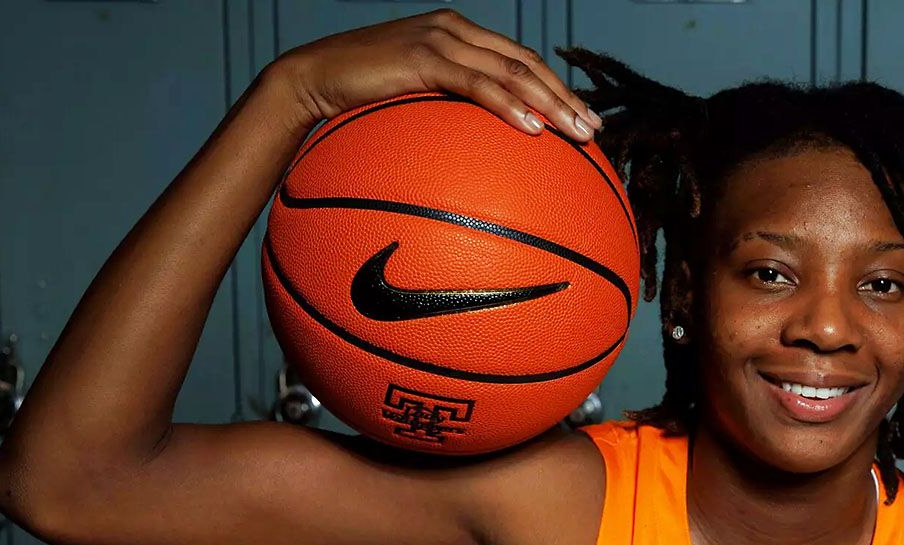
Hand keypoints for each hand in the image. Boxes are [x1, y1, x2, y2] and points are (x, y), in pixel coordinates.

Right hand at [272, 9, 600, 140]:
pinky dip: (508, 106)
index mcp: (457, 35)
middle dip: (565, 98)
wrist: (309, 80)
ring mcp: (440, 38)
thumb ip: (443, 112)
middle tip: (595, 131)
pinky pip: (476, 84)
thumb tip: (472, 157)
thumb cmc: (356, 102)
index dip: (555, 89)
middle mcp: (455, 28)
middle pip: (526, 63)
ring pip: (511, 70)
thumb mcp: (410, 103)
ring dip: (550, 104)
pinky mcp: (422, 57)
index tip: (582, 120)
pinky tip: (533, 129)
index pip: (519, 60)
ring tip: (578, 134)